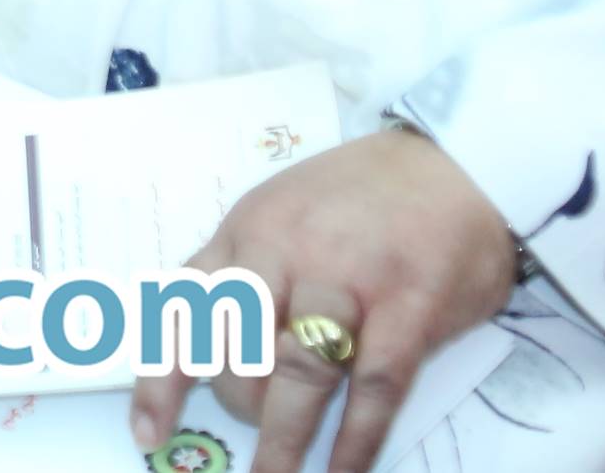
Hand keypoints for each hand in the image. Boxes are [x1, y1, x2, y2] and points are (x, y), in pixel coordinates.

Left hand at [127, 124, 516, 472]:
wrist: (457, 163)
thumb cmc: (362, 196)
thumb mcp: (282, 211)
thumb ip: (245, 270)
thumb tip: (208, 352)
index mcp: (248, 231)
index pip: (184, 309)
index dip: (161, 380)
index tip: (148, 435)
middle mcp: (287, 250)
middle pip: (238, 347)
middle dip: (238, 403)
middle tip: (255, 427)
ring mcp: (350, 276)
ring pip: (298, 371)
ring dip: (285, 438)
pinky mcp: (410, 303)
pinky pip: (374, 386)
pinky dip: (356, 439)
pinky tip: (342, 472)